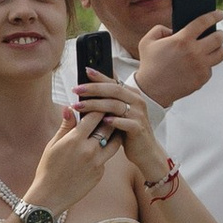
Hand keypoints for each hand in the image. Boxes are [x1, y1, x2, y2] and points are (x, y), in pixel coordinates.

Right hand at [25, 109, 116, 219]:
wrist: (50, 196)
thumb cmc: (47, 169)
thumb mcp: (53, 145)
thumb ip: (65, 126)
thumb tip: (69, 108)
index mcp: (75, 140)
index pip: (94, 116)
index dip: (98, 107)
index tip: (100, 102)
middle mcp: (89, 150)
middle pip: (108, 127)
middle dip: (109, 118)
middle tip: (110, 111)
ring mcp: (97, 163)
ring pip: (114, 142)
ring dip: (114, 133)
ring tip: (111, 127)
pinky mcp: (101, 173)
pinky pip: (107, 157)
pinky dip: (106, 150)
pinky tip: (101, 147)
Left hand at [87, 79, 175, 200]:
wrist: (146, 151)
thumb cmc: (129, 131)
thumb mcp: (120, 112)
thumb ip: (109, 100)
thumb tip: (89, 87)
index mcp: (132, 94)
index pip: (113, 81)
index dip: (99, 76)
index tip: (84, 71)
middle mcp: (137, 101)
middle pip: (113, 90)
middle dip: (93, 89)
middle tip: (76, 89)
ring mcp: (139, 114)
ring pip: (115, 105)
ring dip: (95, 105)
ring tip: (78, 106)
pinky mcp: (138, 128)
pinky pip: (125, 122)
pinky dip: (113, 121)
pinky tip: (102, 121)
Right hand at [133, 18, 222, 108]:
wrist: (152, 89)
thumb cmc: (150, 66)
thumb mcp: (148, 41)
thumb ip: (160, 29)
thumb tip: (172, 30)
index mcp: (182, 40)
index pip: (204, 22)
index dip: (214, 16)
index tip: (219, 14)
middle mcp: (194, 52)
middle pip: (218, 38)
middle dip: (220, 33)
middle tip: (218, 33)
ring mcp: (200, 66)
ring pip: (221, 53)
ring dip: (220, 48)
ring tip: (215, 47)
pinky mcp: (202, 78)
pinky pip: (211, 68)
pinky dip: (207, 65)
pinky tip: (200, 64)